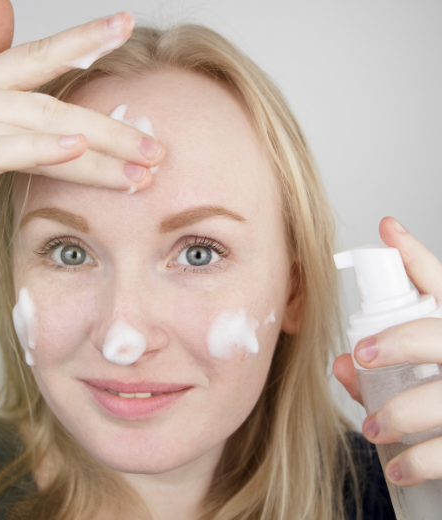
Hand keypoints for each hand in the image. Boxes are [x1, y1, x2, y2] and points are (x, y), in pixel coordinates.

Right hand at [0, 0, 164, 217]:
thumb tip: (2, 3)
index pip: (41, 55)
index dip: (84, 38)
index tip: (126, 24)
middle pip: (56, 103)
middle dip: (112, 127)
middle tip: (157, 147)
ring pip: (44, 129)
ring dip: (98, 151)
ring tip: (141, 165)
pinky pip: (7, 152)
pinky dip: (43, 150)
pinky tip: (77, 148)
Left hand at [333, 216, 441, 486]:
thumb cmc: (436, 385)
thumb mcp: (415, 363)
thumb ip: (382, 359)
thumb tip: (340, 364)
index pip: (441, 283)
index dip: (415, 260)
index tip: (385, 238)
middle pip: (440, 334)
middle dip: (401, 341)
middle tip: (362, 355)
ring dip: (401, 413)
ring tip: (372, 428)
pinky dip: (421, 462)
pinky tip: (398, 467)